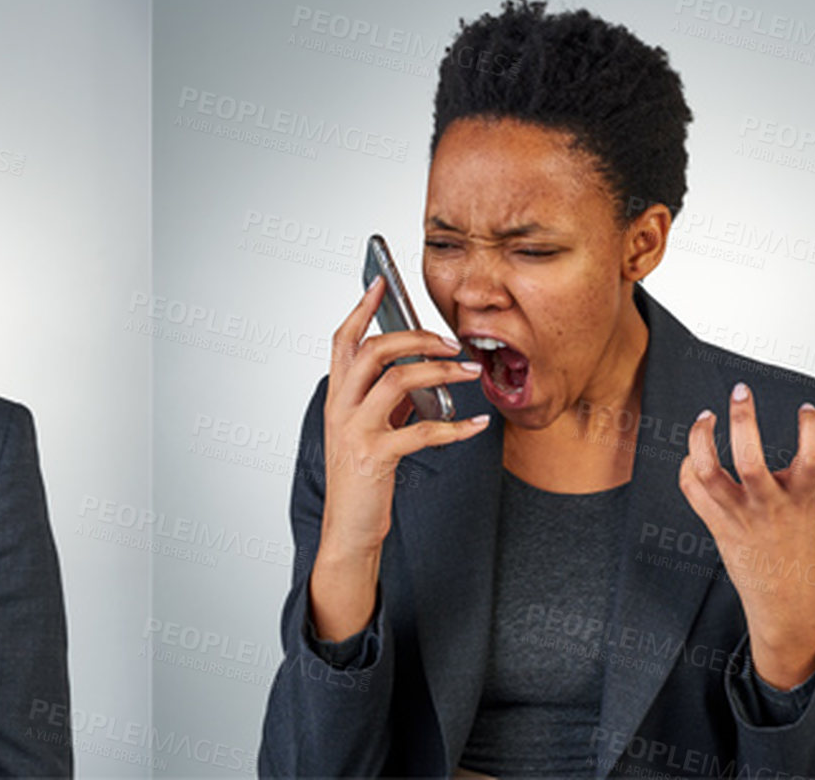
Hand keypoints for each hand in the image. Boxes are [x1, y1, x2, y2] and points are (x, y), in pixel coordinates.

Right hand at [308, 275, 488, 640]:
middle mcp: (340, 408)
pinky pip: (422, 431)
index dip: (360, 308)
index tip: (381, 283)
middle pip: (373, 351)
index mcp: (337, 397)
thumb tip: (419, 375)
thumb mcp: (368, 431)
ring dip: (440, 372)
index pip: (342, 340)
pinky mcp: (375, 457)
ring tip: (470, 371)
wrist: (348, 532)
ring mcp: (355, 431)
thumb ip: (385, 402)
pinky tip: (477, 425)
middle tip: (451, 340)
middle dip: (416, 337)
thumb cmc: (362, 480)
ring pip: (397, 381)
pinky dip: (455, 426)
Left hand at [679, 381, 814, 689]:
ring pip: (709, 473)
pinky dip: (688, 466)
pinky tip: (695, 452)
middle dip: (743, 419)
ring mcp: (738, 515)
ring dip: (701, 439)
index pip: (812, 456)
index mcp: (800, 500)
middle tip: (741, 393)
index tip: (807, 410)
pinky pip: (692, 490)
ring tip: (707, 417)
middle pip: (749, 459)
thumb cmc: (799, 554)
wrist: (784, 603)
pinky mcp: (716, 525)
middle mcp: (767, 506)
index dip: (812, 426)